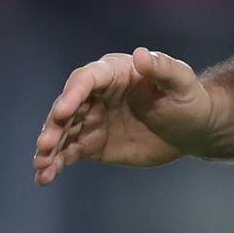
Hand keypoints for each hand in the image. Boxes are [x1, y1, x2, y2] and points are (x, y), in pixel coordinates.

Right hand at [32, 48, 216, 184]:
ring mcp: (93, 119)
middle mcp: (96, 94)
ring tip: (40, 166)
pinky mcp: (94, 143)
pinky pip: (70, 151)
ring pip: (64, 131)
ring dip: (50, 147)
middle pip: (67, 106)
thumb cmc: (189, 98)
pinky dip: (57, 164)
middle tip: (45, 144)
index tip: (63, 111)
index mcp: (114, 72)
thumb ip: (162, 68)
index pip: (87, 79)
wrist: (193, 129)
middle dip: (54, 125)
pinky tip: (45, 177)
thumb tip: (141, 55)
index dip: (73, 94)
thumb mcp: (181, 82)